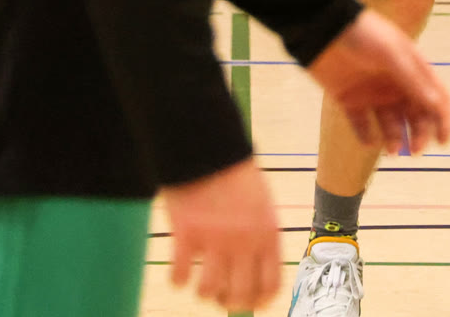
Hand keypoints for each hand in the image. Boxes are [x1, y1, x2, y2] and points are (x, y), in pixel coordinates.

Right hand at [159, 158, 280, 310]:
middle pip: (240, 296)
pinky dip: (178, 280)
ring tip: (198, 283)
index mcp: (267, 234)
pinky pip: (180, 276)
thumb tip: (255, 271)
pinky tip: (179, 272)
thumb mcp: (261, 204)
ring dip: (203, 292)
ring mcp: (215, 240)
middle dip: (229, 302)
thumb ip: (260, 236)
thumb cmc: (234, 174)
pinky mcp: (187, 234)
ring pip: (209, 291)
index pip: (271, 285)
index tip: (248, 304)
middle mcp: (245, 242)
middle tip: (219, 296)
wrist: (207, 147)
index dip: (259, 301)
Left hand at [307, 8, 449, 154]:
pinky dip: (367, 136)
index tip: (442, 142)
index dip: (443, 120)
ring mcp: (373, 93)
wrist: (322, 28)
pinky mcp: (349, 100)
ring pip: (390, 124)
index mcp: (412, 70)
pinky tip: (370, 141)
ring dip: (394, 139)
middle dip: (419, 134)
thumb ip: (413, 80)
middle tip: (414, 150)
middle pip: (416, 116)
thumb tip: (436, 105)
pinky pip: (361, 125)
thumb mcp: (391, 53)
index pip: (436, 97)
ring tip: (391, 149)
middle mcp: (396, 84)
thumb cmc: (364, 35)